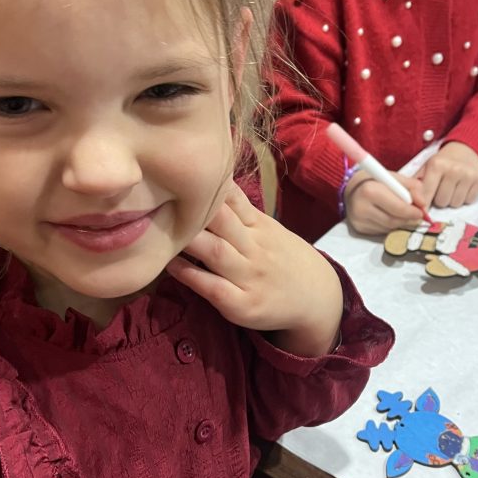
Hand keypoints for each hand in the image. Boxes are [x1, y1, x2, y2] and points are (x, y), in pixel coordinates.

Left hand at [166, 182, 342, 356]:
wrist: (318, 299)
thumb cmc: (285, 261)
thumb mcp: (270, 230)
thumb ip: (240, 210)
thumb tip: (210, 181)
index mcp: (260, 226)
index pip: (233, 199)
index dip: (207, 186)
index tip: (180, 172)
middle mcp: (255, 248)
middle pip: (222, 222)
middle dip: (193, 210)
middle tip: (160, 198)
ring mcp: (250, 277)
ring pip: (215, 252)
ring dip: (187, 240)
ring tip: (158, 230)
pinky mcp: (243, 305)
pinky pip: (213, 288)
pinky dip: (190, 276)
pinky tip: (171, 266)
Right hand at [344, 170, 426, 235]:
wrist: (351, 188)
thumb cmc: (375, 180)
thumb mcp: (394, 177)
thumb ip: (412, 187)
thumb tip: (423, 204)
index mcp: (370, 190)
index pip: (398, 208)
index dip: (413, 212)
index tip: (421, 212)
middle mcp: (362, 207)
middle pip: (394, 221)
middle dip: (409, 220)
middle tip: (417, 216)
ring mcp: (359, 221)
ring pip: (389, 229)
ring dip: (401, 224)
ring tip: (405, 216)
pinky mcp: (359, 229)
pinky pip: (382, 231)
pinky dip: (391, 226)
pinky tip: (392, 218)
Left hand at [418, 142, 477, 208]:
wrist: (466, 148)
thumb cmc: (442, 161)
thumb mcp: (426, 167)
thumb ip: (417, 183)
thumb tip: (410, 202)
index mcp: (437, 165)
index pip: (426, 194)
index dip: (423, 204)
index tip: (422, 211)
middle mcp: (454, 169)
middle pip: (442, 202)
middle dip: (439, 200)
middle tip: (441, 190)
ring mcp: (468, 175)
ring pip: (455, 204)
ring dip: (452, 200)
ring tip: (452, 188)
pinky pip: (469, 201)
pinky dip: (464, 198)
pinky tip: (462, 187)